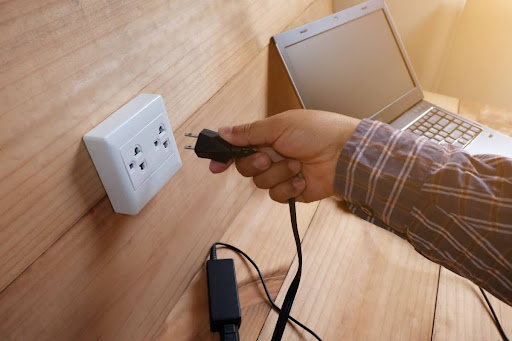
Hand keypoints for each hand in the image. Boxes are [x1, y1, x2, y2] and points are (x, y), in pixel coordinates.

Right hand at [210, 109, 359, 202]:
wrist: (345, 154)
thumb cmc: (318, 132)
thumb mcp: (280, 126)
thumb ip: (249, 132)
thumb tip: (224, 132)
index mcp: (268, 137)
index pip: (239, 147)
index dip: (226, 156)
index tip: (215, 165)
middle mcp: (273, 155)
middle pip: (246, 168)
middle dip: (255, 164)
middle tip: (268, 156)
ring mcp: (283, 173)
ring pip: (261, 183)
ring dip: (278, 174)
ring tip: (297, 164)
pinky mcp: (293, 190)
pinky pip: (277, 195)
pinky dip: (289, 187)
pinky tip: (302, 178)